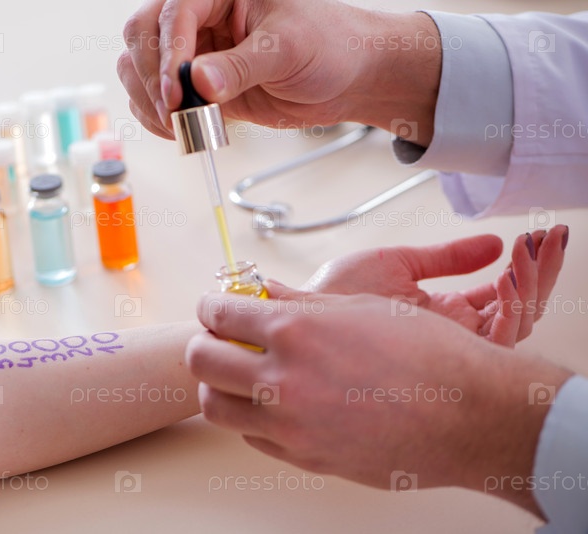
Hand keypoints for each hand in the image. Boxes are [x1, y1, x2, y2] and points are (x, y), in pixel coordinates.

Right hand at [117, 0, 440, 143]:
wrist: (348, 78)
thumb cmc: (330, 45)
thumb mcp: (288, 49)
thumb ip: (241, 66)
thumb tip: (198, 80)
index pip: (174, 14)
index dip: (169, 55)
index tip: (177, 93)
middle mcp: (202, 18)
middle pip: (143, 37)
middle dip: (153, 79)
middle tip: (176, 114)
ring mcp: (196, 52)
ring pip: (139, 67)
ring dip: (149, 100)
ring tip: (179, 127)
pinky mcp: (197, 86)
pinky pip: (154, 97)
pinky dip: (156, 117)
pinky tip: (176, 130)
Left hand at [186, 292, 572, 515]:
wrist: (470, 415)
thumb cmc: (427, 354)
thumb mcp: (361, 309)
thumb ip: (301, 303)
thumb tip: (262, 293)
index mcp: (294, 332)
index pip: (219, 315)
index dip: (211, 307)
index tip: (215, 308)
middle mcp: (282, 380)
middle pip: (203, 361)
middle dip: (205, 344)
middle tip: (220, 340)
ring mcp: (289, 426)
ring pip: (216, 407)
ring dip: (219, 386)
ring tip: (241, 376)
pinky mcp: (304, 457)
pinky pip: (252, 437)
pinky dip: (252, 418)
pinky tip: (274, 404)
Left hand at [283, 227, 568, 346]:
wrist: (299, 320)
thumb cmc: (337, 296)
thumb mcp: (397, 264)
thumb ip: (447, 257)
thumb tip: (492, 241)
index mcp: (442, 316)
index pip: (500, 296)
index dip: (526, 268)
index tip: (540, 236)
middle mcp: (449, 337)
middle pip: (517, 312)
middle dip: (541, 273)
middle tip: (552, 237)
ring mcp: (446, 349)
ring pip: (513, 326)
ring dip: (531, 283)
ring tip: (532, 249)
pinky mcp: (441, 356)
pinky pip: (493, 338)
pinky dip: (509, 304)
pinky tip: (508, 274)